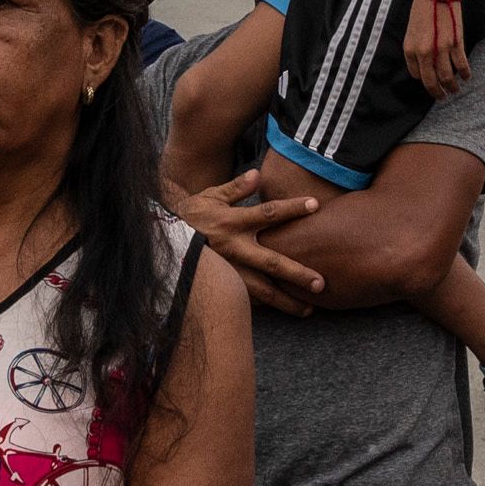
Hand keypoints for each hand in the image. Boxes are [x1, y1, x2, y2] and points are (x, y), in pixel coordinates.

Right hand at [169, 167, 324, 314]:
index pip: (268, 214)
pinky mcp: (223, 285)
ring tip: (309, 309)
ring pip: (262, 290)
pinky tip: (284, 310)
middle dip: (297, 274)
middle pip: (272, 263)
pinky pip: (248, 298)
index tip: (315, 205)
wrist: (162, 240)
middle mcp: (233, 249)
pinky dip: (266, 306)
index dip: (291, 209)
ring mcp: (228, 271)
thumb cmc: (191, 216)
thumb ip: (235, 189)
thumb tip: (257, 175)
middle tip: (322, 284)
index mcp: (232, 222)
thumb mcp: (211, 197)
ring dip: (286, 301)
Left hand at [405, 0, 468, 94]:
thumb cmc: (423, 9)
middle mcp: (424, 53)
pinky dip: (465, 74)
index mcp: (410, 50)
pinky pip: (461, 65)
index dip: (425, 81)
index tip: (431, 83)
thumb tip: (423, 65)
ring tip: (455, 90)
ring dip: (452, 87)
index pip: (416, 75)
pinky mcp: (456, 43)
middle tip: (442, 97)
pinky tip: (467, 77)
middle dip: (437, 92)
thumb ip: (415, 49)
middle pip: (431, 81)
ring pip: (447, 77)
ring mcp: (440, 49)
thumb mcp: (411, 31)